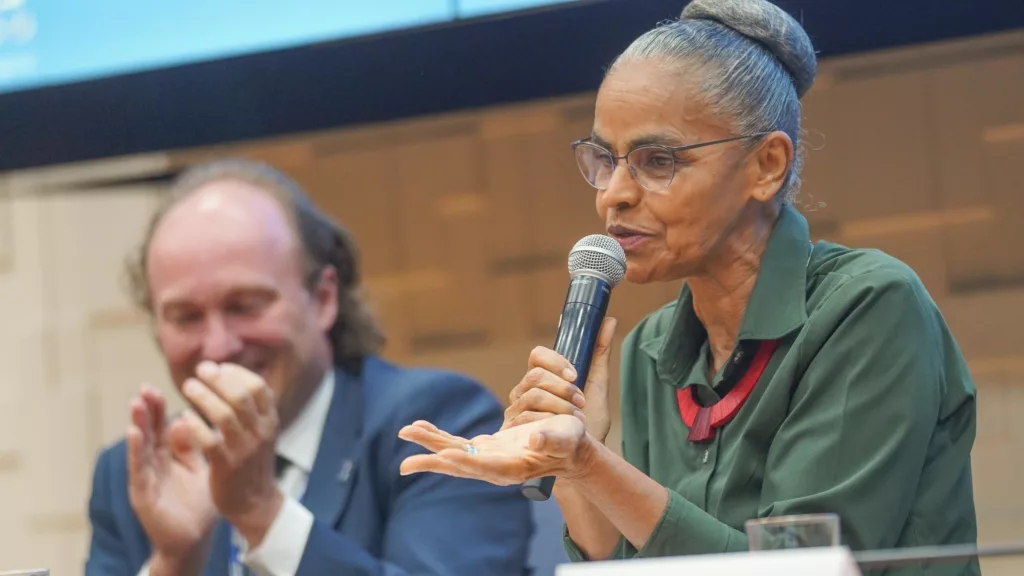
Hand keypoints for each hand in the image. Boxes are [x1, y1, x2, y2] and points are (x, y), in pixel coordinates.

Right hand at [127, 386, 216, 573]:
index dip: (161, 408)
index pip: (164, 426)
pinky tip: (135, 433)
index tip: (159, 386)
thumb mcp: (199, 469)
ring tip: (136, 403)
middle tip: (145, 388)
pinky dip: (136, 451)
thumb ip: (192, 446)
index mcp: (170, 456)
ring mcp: (147, 477)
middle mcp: (155, 463)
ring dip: (138, 424)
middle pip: (150, 432)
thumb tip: (185, 417)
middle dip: (147, 410)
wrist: (195, 538)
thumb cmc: (197, 503)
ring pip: (141, 447)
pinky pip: (140, 469)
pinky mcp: (143, 493)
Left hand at [182, 361, 282, 547]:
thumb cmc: (252, 462)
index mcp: (270, 421)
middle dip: (218, 379)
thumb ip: (249, 408)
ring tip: (188, 387)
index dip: (236, 372)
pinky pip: (208, 441)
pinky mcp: (226, 467)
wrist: (256, 503)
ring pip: (224, 415)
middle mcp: (260, 433)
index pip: (258, 386)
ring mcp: (244, 450)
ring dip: (203, 397)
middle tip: (200, 370)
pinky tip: (183, 417)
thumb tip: (228, 375)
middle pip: (241, 396)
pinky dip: (194, 425)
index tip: (218, 367)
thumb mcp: (260, 432)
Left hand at [398, 414, 594, 484]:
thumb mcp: (566, 439)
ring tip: (406, 432)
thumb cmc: (569, 444)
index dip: (466, 462)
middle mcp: (495, 467)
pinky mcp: (484, 449)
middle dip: (433, 459)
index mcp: (514, 468)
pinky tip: (422, 427)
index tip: (445, 456)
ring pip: (453, 453)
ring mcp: (487, 459)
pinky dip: (438, 436)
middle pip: (460, 464)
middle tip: (406, 460)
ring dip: (430, 444)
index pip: (485, 468)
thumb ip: (551, 440)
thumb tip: (534, 439)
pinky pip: (456, 444)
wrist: (568, 451)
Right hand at [503, 317, 616, 442]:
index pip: (537, 355)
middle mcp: (523, 391)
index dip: (555, 361)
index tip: (575, 375)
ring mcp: (515, 411)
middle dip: (562, 389)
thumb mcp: (597, 386)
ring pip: (532, 396)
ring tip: (575, 420)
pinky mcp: (510, 431)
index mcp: (540, 378)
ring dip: (560, 408)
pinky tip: (559, 431)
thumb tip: (609, 321)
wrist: (581, 458)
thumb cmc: (588, 424)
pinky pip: (524, 419)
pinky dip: (547, 423)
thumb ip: (599, 354)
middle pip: (535, 375)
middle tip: (580, 402)